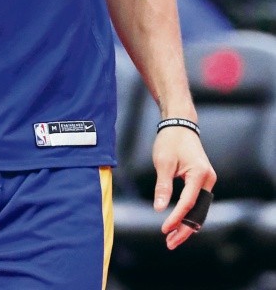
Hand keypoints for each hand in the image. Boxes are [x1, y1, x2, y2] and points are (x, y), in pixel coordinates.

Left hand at [153, 126, 216, 249]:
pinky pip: (198, 202)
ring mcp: (208, 180)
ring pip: (200, 209)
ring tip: (173, 238)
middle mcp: (208, 179)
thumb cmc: (170, 141)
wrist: (180, 125)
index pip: (188, 203)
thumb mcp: (163, 162)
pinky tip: (180, 225)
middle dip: (185, 229)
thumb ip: (162, 187)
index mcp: (200, 174)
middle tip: (170, 243)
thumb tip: (158, 208)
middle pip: (199, 211)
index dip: (176, 218)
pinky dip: (190, 215)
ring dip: (188, 225)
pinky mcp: (203, 181)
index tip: (164, 230)